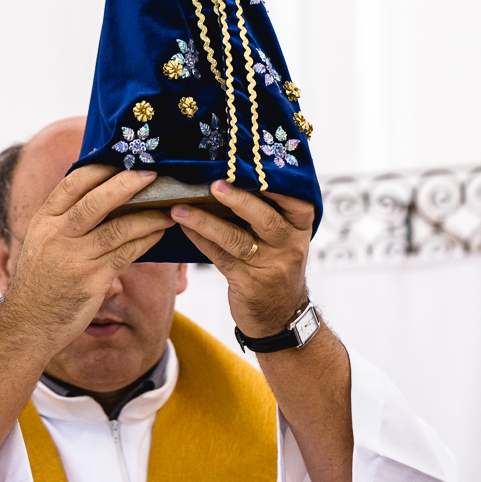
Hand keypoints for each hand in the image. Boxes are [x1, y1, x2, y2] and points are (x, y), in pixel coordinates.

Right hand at [0, 165, 173, 362]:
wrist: (27, 324)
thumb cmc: (41, 281)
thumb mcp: (42, 243)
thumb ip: (65, 220)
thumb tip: (103, 193)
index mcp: (44, 221)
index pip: (72, 184)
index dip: (100, 168)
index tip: (124, 159)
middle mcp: (57, 236)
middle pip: (97, 201)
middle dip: (128, 184)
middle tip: (153, 173)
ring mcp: (74, 258)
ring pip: (118, 228)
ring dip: (148, 215)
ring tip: (168, 207)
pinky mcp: (91, 280)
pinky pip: (126, 254)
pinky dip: (146, 240)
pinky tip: (159, 232)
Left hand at [170, 180, 314, 336]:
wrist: (280, 316)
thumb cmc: (277, 265)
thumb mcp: (285, 238)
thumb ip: (268, 210)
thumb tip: (228, 174)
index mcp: (300, 226)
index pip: (295, 200)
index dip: (273, 183)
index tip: (248, 165)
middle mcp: (290, 245)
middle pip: (266, 218)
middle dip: (239, 200)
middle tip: (214, 184)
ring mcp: (271, 266)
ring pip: (236, 239)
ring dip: (205, 221)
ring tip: (180, 208)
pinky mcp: (248, 283)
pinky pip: (220, 257)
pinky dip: (200, 239)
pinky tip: (184, 226)